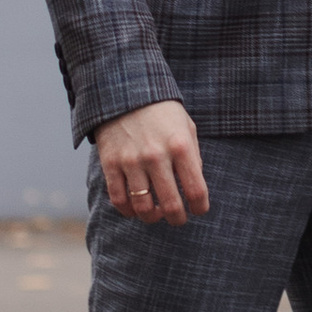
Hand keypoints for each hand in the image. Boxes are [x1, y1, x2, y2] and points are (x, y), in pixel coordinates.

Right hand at [93, 98, 209, 224]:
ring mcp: (132, 161)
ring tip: (157, 213)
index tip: (199, 210)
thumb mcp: (186, 128)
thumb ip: (193, 157)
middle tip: (179, 219)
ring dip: (153, 218)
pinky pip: (119, 200)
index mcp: (181, 146)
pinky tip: (136, 209)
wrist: (125, 92)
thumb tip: (193, 189)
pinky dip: (129, 211)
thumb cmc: (162, 113)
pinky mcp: (111, 164)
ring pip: (143, 208)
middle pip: (171, 205)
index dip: (201, 207)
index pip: (196, 190)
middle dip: (178, 219)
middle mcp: (157, 156)